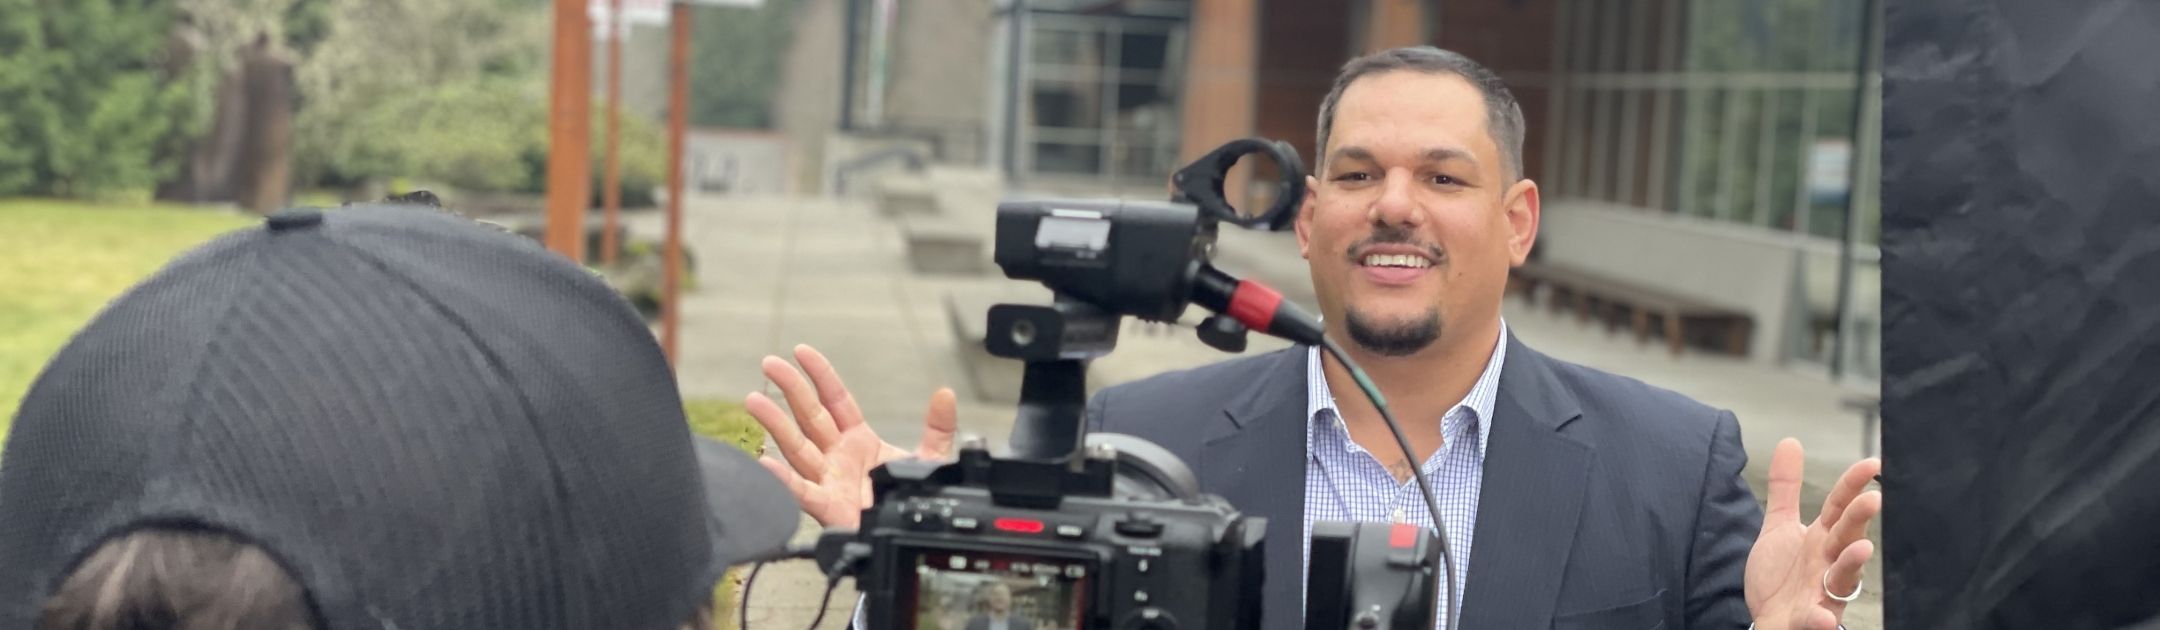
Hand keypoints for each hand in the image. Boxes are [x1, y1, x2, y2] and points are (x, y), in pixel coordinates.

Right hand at [747, 344, 958, 528]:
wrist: (907, 536)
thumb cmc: (904, 500)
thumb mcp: (929, 459)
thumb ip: (937, 428)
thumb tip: (946, 394)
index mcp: (857, 440)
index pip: (835, 400)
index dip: (820, 375)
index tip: (802, 352)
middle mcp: (836, 455)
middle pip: (809, 415)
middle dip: (790, 388)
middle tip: (770, 363)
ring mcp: (828, 479)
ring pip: (797, 447)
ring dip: (775, 424)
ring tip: (754, 400)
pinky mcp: (827, 506)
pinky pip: (801, 491)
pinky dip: (783, 479)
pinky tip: (765, 463)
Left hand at [1745, 438, 1882, 629]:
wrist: (1770, 620)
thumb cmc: (1782, 576)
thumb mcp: (1779, 528)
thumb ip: (1786, 489)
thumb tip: (1790, 442)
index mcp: (1822, 540)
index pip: (1840, 507)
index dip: (1853, 485)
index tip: (1872, 463)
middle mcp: (1828, 564)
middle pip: (1846, 538)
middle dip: (1859, 520)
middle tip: (1873, 499)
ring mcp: (1822, 593)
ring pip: (1842, 579)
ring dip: (1852, 564)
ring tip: (1863, 548)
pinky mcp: (1807, 621)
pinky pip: (1817, 620)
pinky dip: (1820, 619)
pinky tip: (1821, 615)